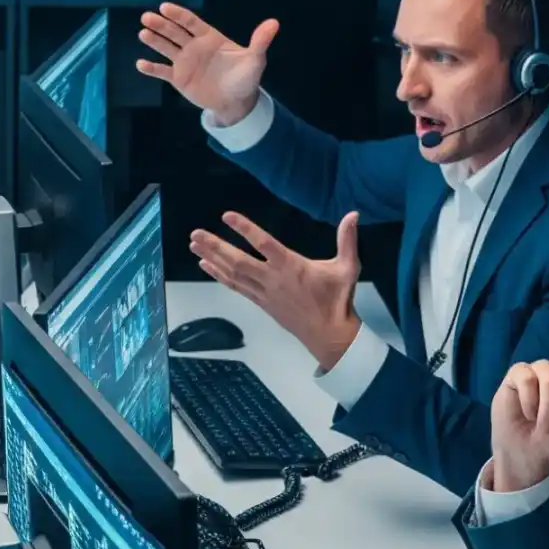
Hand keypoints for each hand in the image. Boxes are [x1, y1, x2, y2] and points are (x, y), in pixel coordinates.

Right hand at [135, 3, 278, 126]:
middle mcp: (194, 47)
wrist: (236, 101)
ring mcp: (184, 62)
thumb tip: (274, 23)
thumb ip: (260, 41)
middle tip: (146, 18)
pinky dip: (151, 68)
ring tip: (142, 33)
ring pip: (166, 48)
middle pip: (174, 32)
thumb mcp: (255, 60)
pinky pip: (162, 72)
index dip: (178, 14)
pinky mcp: (179, 79)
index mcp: (209, 38)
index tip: (165, 7)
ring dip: (154, 41)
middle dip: (160, 24)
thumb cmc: (245, 78)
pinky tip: (140, 64)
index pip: (191, 22)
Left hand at [191, 211, 361, 370]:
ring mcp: (264, 292)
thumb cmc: (339, 299)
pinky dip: (219, 275)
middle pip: (238, 260)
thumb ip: (348, 239)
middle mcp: (273, 279)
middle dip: (215, 246)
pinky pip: (236, 287)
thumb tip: (354, 214)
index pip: (264, 243)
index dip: (245, 229)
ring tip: (194, 245)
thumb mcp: (348, 267)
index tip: (227, 216)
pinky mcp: (261, 302)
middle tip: (195, 234)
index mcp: (291, 266)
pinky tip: (206, 266)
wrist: (330, 335)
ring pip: (233, 274)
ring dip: (212, 258)